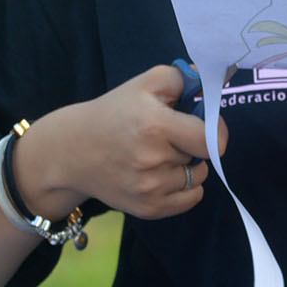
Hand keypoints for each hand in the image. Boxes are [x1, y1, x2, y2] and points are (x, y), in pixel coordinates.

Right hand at [15, 64, 225, 220]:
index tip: (203, 124)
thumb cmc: (113, 113)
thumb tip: (213, 83)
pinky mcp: (148, 209)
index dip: (214, 129)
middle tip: (168, 136)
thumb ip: (183, 77)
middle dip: (192, 144)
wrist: (72, 151)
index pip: (211, 139)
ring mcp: (150, 189)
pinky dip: (186, 187)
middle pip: (203, 155)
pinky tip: (165, 173)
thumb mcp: (144, 83)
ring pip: (198, 177)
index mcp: (155, 125)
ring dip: (188, 165)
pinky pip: (191, 199)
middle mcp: (153, 160)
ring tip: (162, 155)